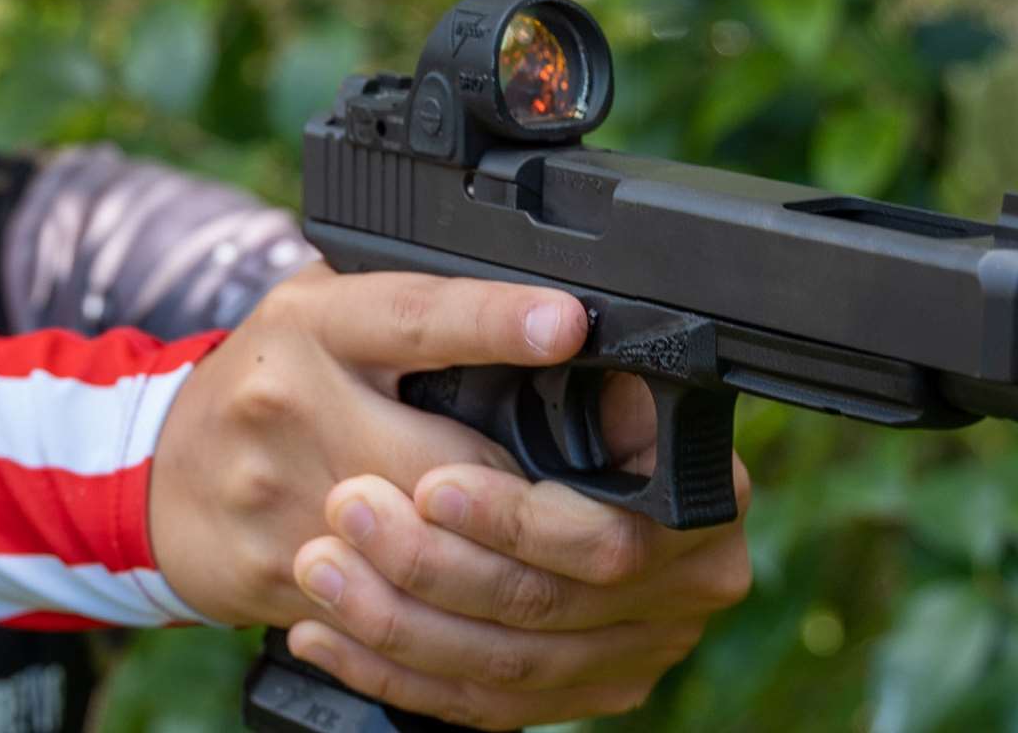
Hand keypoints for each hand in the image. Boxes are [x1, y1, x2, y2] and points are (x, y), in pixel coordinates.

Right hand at [148, 262, 590, 626]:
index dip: (493, 320)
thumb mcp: (325, 315)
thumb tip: (556, 321)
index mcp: (313, 322)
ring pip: (426, 552)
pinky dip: (445, 613)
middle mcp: (289, 401)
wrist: (155, 473)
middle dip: (534, 499)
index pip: (413, 316)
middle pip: (444, 464)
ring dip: (502, 566)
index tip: (566, 323)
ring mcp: (277, 494)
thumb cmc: (270, 383)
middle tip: (605, 511)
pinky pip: (388, 610)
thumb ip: (413, 313)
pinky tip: (473, 607)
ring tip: (554, 565)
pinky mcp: (274, 573)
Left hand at [286, 372, 752, 728]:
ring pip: (506, 666)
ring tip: (317, 565)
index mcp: (700, 493)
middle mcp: (685, 580)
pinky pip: (479, 706)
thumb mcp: (545, 349)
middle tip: (344, 509)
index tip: (430, 484)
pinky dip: (390, 673)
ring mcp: (634, 648)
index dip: (516, 521)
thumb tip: (553, 323)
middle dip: (434, 566)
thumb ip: (547, 357)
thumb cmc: (528, 379)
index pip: (611, 535)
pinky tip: (323, 633)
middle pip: (550, 605)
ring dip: (394, 621)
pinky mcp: (575, 691)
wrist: (525, 453)